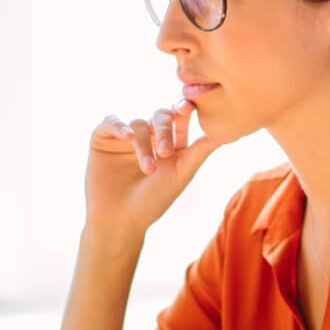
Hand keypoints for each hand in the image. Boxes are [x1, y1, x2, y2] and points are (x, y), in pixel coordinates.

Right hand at [84, 100, 228, 236]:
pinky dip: (119, 125)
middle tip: (166, 152)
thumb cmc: (153, 202)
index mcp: (170, 141)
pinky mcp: (102, 139)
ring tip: (148, 168)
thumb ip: (200, 151)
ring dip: (144, 144)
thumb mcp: (180, 174)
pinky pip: (111, 121)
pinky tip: (128, 137)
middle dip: (165, 129)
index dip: (184, 108)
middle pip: (160, 115)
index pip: (179, 117)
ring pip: (138, 123)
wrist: (120, 221)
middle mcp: (148, 135)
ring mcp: (124, 137)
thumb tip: (228, 132)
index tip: (187, 108)